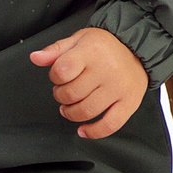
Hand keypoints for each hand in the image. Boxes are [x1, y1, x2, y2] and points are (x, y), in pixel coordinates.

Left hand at [29, 27, 146, 138]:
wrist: (137, 49)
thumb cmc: (105, 46)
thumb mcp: (78, 40)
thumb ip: (55, 50)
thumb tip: (35, 58)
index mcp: (91, 52)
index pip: (62, 71)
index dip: (55, 77)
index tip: (59, 76)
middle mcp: (106, 70)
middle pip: (72, 94)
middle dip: (61, 96)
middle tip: (65, 91)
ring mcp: (118, 88)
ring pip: (86, 111)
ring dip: (72, 114)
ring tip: (71, 107)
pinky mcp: (129, 103)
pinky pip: (110, 125)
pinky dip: (94, 132)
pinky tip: (84, 130)